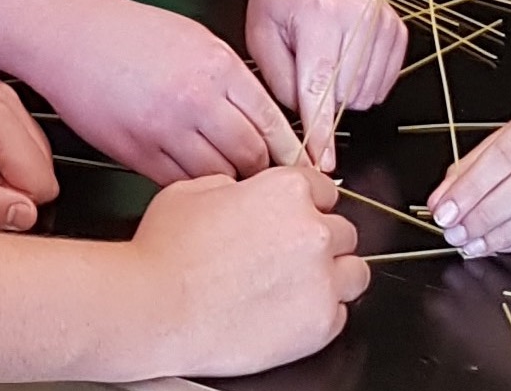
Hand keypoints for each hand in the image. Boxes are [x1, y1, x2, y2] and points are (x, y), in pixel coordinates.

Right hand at [36, 0, 305, 182]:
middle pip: (250, 155)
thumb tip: (262, 116)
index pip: (271, 121)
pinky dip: (193, 187)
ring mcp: (164, 130)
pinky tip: (196, 185)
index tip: (300, 168)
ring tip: (233, 189)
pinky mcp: (135, 152)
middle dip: (263, 173)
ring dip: (229, 185)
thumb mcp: (197, 40)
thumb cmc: (130, 33)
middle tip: (268, 184)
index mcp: (218, 68)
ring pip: (216, 176)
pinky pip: (178, 182)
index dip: (290, 152)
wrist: (71, 35)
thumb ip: (232, 79)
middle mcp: (196, 100)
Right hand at [125, 167, 366, 379]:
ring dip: (333, 276)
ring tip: (300, 287)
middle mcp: (313, 231)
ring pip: (355, 273)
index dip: (307, 205)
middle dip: (320, 242)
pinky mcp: (319, 324)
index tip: (296, 220)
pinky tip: (287, 314)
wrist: (155, 308)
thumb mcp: (194, 190)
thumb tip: (245, 193)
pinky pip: (339, 315)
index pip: (325, 190)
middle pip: (343, 232)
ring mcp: (321, 280)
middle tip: (289, 258)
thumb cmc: (165, 252)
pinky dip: (319, 315)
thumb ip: (236, 185)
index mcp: (288, 191)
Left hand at [247, 0, 408, 171]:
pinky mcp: (398, 30)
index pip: (321, 86)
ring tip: (325, 58)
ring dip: (343, 93)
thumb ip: (281, 83)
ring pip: (367, 95)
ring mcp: (383, 22)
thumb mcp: (261, 36)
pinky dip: (362, 84)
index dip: (321, 130)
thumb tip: (306, 122)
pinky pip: (383, 84)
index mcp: (318, 15)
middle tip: (306, 69)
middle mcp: (357, 16)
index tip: (324, 161)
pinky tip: (345, 59)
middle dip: (322, 99)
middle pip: (346, 96)